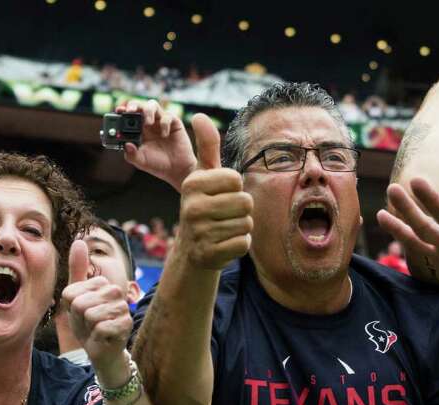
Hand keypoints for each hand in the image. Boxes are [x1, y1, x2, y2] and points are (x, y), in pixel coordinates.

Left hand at [62, 239, 132, 385]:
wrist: (101, 351)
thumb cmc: (87, 325)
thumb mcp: (75, 298)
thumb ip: (77, 271)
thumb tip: (79, 241)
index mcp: (102, 283)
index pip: (71, 293)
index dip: (71, 309)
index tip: (81, 315)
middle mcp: (115, 291)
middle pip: (80, 304)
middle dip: (79, 319)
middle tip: (88, 324)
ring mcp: (122, 308)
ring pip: (90, 316)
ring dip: (88, 329)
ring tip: (95, 330)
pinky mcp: (126, 324)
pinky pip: (100, 329)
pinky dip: (97, 338)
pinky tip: (104, 338)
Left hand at [118, 99, 196, 191]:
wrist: (177, 170)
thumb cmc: (157, 164)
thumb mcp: (141, 161)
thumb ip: (131, 155)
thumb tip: (126, 145)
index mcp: (138, 130)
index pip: (128, 116)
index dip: (123, 111)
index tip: (118, 111)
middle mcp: (148, 123)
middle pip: (139, 106)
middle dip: (133, 105)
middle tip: (130, 110)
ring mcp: (160, 121)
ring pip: (152, 105)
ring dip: (148, 111)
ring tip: (148, 122)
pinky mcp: (174, 123)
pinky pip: (168, 116)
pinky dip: (164, 124)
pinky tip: (164, 135)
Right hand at [176, 114, 252, 270]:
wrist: (192, 250)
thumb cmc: (203, 205)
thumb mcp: (203, 176)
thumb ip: (206, 146)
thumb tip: (199, 115)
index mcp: (193, 184)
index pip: (236, 179)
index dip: (235, 188)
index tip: (220, 194)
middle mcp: (192, 207)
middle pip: (245, 202)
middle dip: (242, 210)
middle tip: (225, 214)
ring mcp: (199, 233)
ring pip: (246, 224)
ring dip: (241, 227)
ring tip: (223, 228)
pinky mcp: (209, 254)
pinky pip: (244, 244)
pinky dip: (240, 245)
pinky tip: (224, 244)